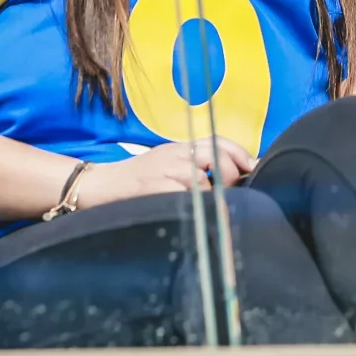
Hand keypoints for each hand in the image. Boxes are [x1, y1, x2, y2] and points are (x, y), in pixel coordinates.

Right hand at [75, 137, 255, 208]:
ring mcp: (166, 171)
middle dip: (229, 178)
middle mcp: (177, 154)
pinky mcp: (156, 189)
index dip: (241, 155)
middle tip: (228, 194)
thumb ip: (196, 164)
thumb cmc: (138, 178)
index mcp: (181, 146)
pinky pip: (186, 197)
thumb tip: (234, 175)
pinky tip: (195, 214)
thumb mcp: (168, 161)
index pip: (219, 141)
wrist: (102, 185)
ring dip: (212, 197)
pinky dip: (196, 206)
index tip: (253, 169)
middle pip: (218, 159)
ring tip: (208, 207)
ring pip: (205, 181)